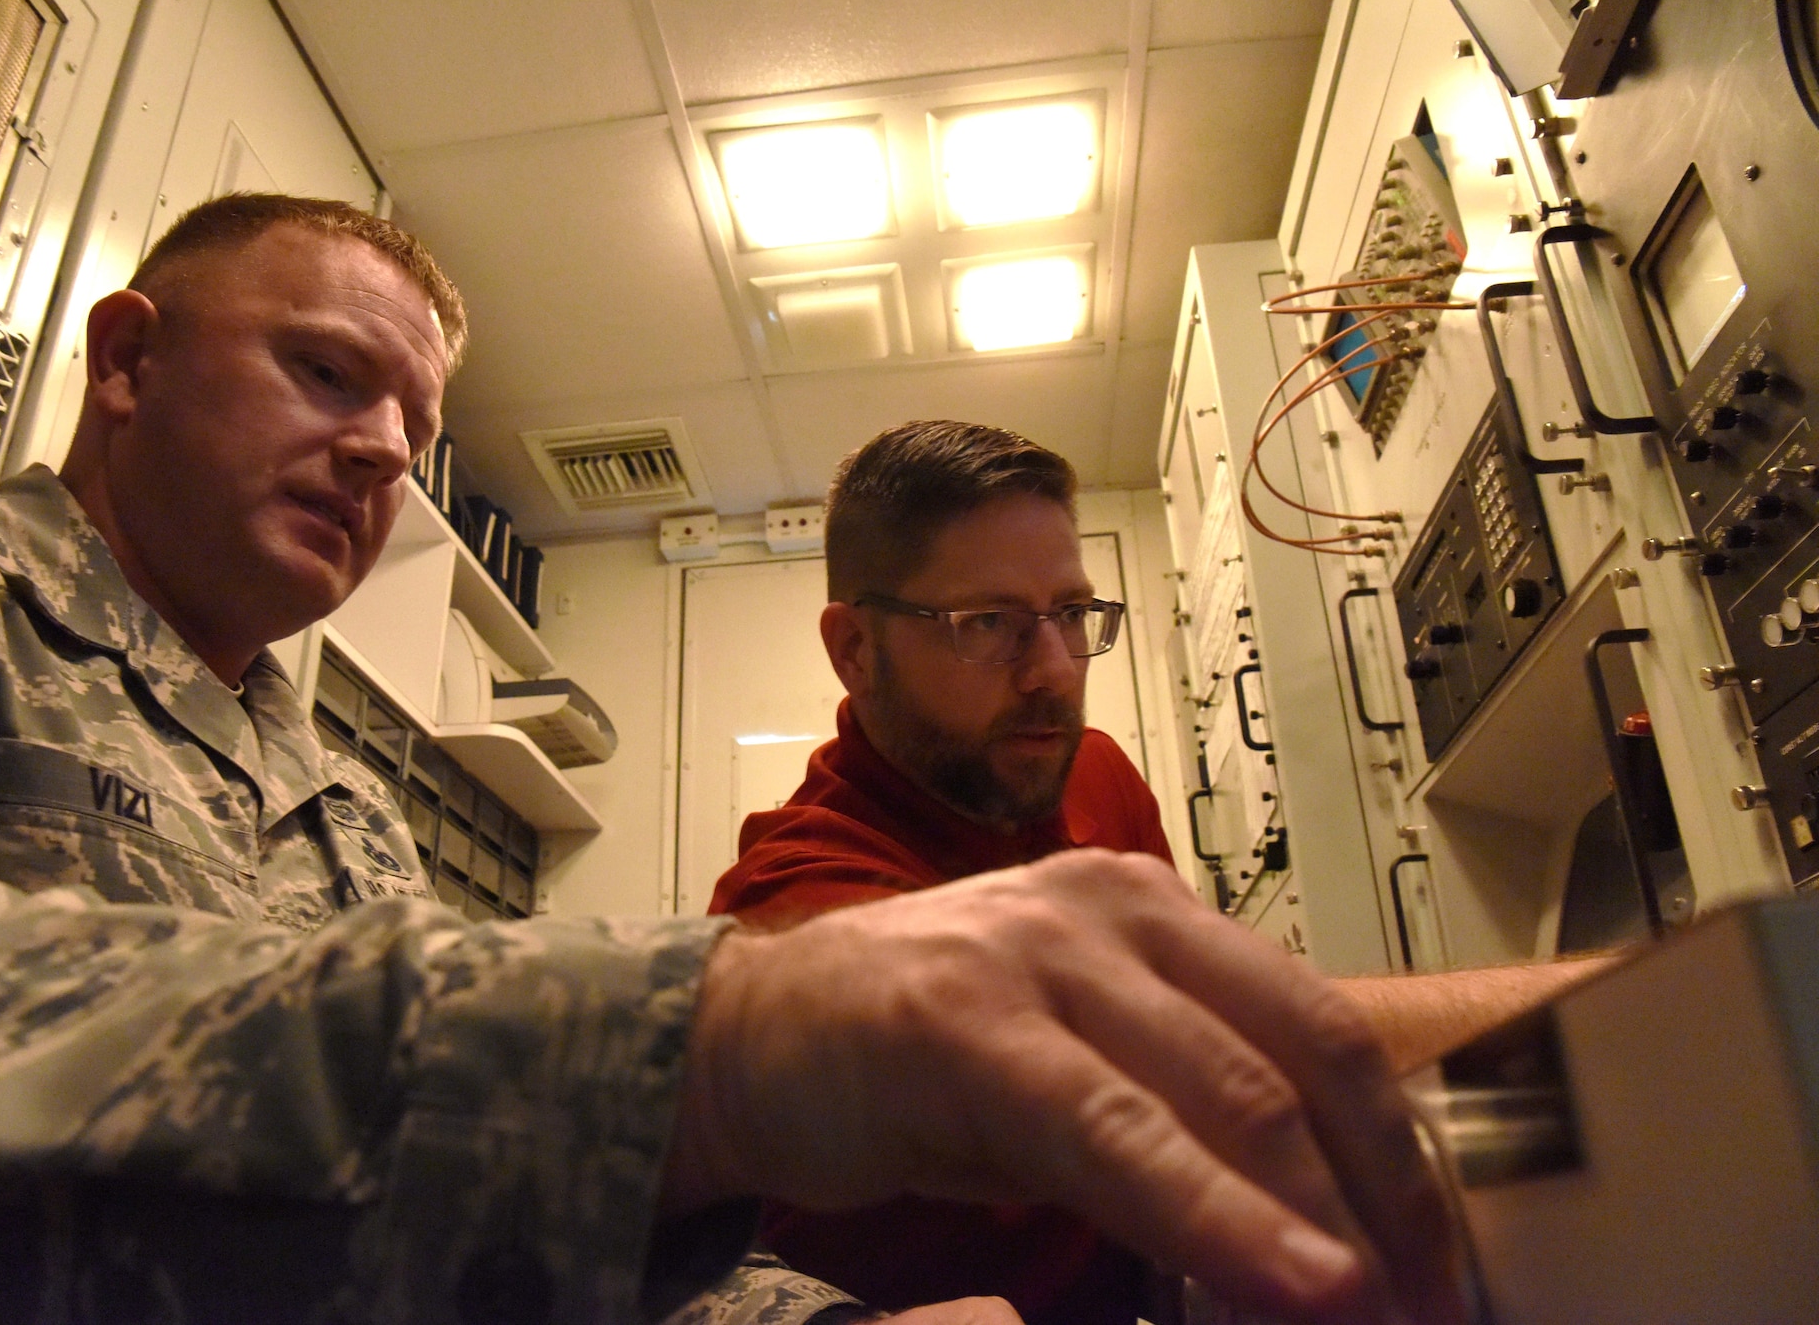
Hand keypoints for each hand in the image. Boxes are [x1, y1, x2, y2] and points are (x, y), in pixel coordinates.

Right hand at [662, 849, 1462, 1324]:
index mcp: (1158, 913)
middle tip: (1429, 1318)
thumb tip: (1325, 1228)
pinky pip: (1118, 1132)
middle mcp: (1115, 910)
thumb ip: (1187, 1110)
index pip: (1325, 1030)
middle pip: (1302, 1059)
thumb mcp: (1083, 1066)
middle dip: (1385, 1207)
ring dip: (1322, 1227)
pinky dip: (1217, 1218)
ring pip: (1230, 1091)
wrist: (752, 1037)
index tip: (1442, 1274)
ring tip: (1374, 1319)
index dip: (1402, 1161)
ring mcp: (1041, 954)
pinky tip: (1288, 1285)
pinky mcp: (967, 1023)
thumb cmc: (924, 1062)